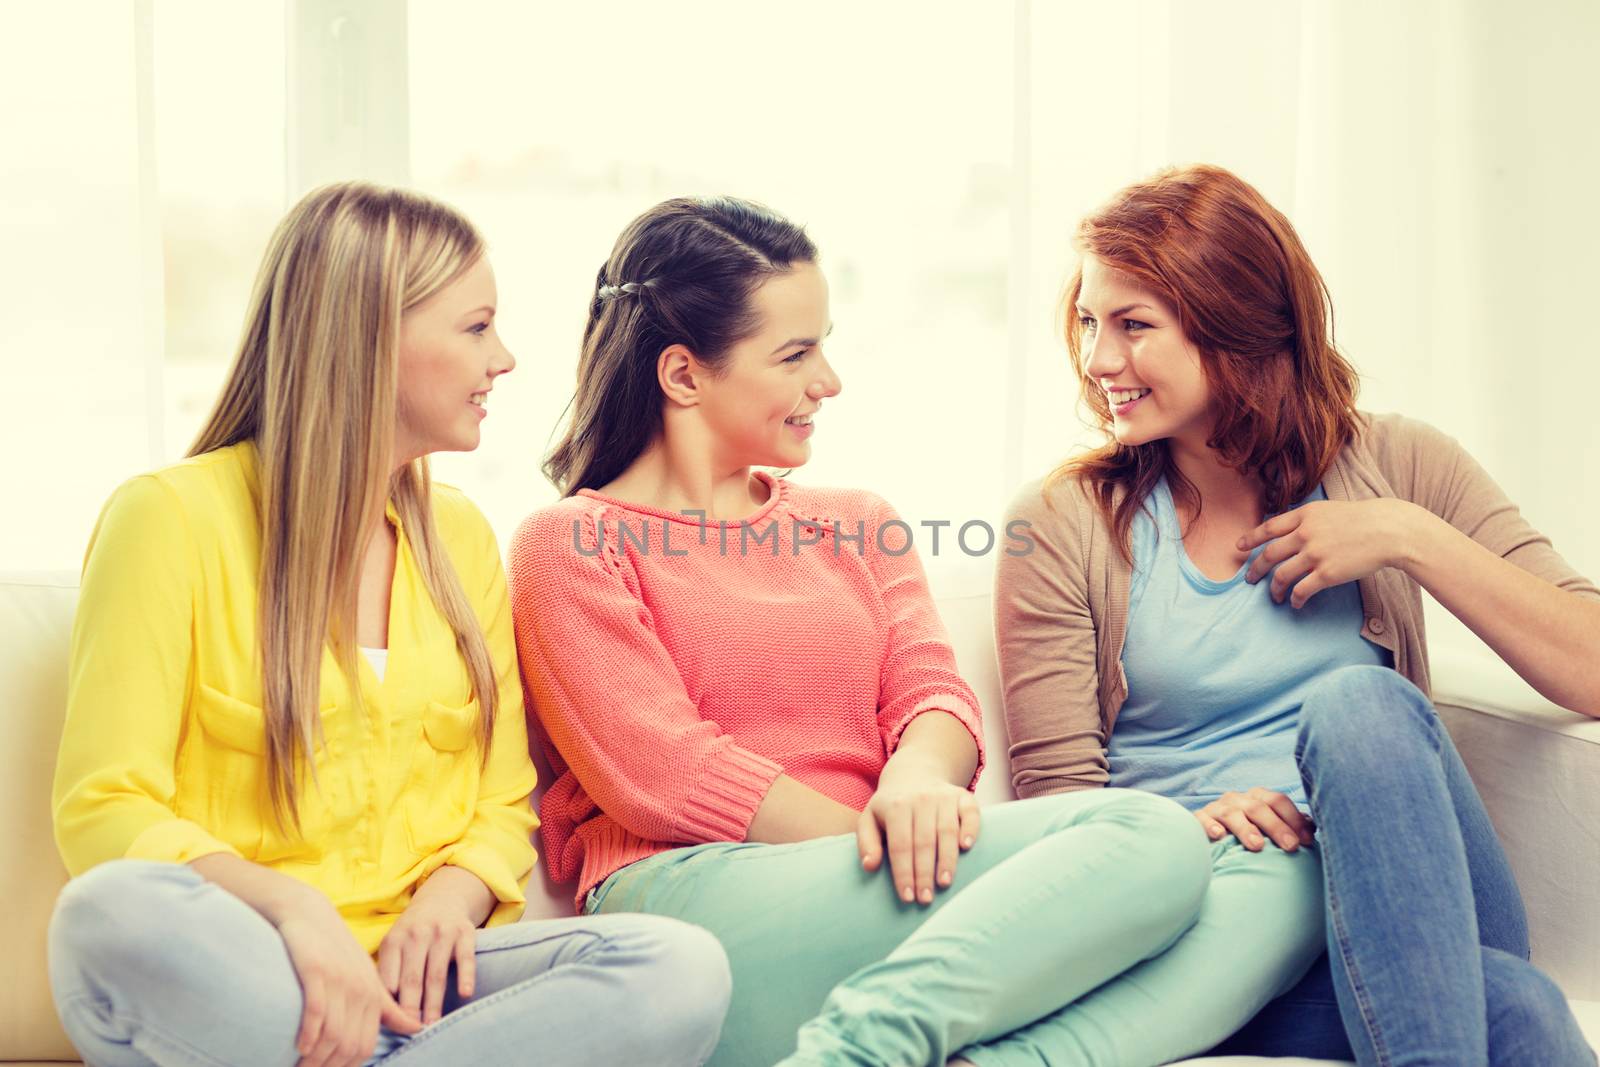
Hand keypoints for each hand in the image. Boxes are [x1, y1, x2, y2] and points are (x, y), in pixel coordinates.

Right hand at [276, 893, 420, 1066]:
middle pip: (349, 1045)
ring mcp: (340, 980)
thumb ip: (389, 1007)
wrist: (309, 913)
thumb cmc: (336, 950)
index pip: (365, 1045)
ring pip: (333, 1035)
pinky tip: (300, 1047)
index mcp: (374, 995)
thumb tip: (416, 1029)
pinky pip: (317, 1013)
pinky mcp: (317, 971)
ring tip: (301, 1066)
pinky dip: (309, 1035)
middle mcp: (360, 989)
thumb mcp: (366, 978)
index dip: (346, 1066)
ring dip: (315, 1059)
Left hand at [377, 877, 481, 1027]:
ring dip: (434, 1003)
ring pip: (436, 974)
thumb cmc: (413, 933)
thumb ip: (387, 972)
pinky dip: (465, 976)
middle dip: (410, 1008)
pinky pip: (466, 957)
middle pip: (412, 979)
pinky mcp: (465, 932)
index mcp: (394, 940)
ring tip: (432, 1025)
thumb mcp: (395, 944)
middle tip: (411, 1031)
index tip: (391, 1024)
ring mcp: (442, 932)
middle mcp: (417, 934)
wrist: (443, 897)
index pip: (388, 978)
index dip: (389, 1004)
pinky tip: (464, 994)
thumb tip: (381, 1012)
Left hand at [857, 767, 980, 904]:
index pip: (900, 845)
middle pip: (924, 842)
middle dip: (924, 873)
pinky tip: (967, 847)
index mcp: (896, 806)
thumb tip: (870, 866)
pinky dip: (970, 829)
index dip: (904, 873)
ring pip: (947, 831)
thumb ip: (866, 842)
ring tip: (944, 883)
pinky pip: (970, 813)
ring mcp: (944, 796)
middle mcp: (921, 799)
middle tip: (925, 899)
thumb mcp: (869, 819)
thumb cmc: (891, 806)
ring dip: (947, 860)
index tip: (907, 897)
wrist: (915, 773)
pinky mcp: (963, 796)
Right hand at [1195, 787, 1314, 851]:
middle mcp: (1238, 799)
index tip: (1307, 840)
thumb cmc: (1247, 831)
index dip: (1294, 819)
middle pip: (1258, 807)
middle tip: (1290, 846)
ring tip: (1257, 845)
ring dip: (1246, 828)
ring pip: (1232, 814)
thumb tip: (1312, 826)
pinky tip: (1219, 835)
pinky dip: (1211, 826)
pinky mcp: (1199, 819)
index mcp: (1257, 797)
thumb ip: (1288, 824)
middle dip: (1276, 826)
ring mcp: (1217, 808)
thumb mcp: (1267, 825)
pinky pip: (1202, 820)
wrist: (1210, 832)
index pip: (1278, 801)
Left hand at [1239, 498, 1425, 607]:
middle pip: (1269, 554)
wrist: (1388, 530)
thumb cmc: (1363, 519)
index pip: (1268, 528)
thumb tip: (1288, 532)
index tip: (1239, 547)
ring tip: (1273, 596)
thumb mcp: (1328, 510)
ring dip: (1273, 588)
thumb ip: (1307, 520)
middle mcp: (1305, 534)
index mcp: (1304, 515)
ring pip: (1281, 575)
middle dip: (1255, 568)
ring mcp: (1315, 554)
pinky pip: (1301, 590)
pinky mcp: (1327, 573)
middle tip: (1248, 578)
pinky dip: (1294, 598)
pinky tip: (1294, 603)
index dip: (1251, 539)